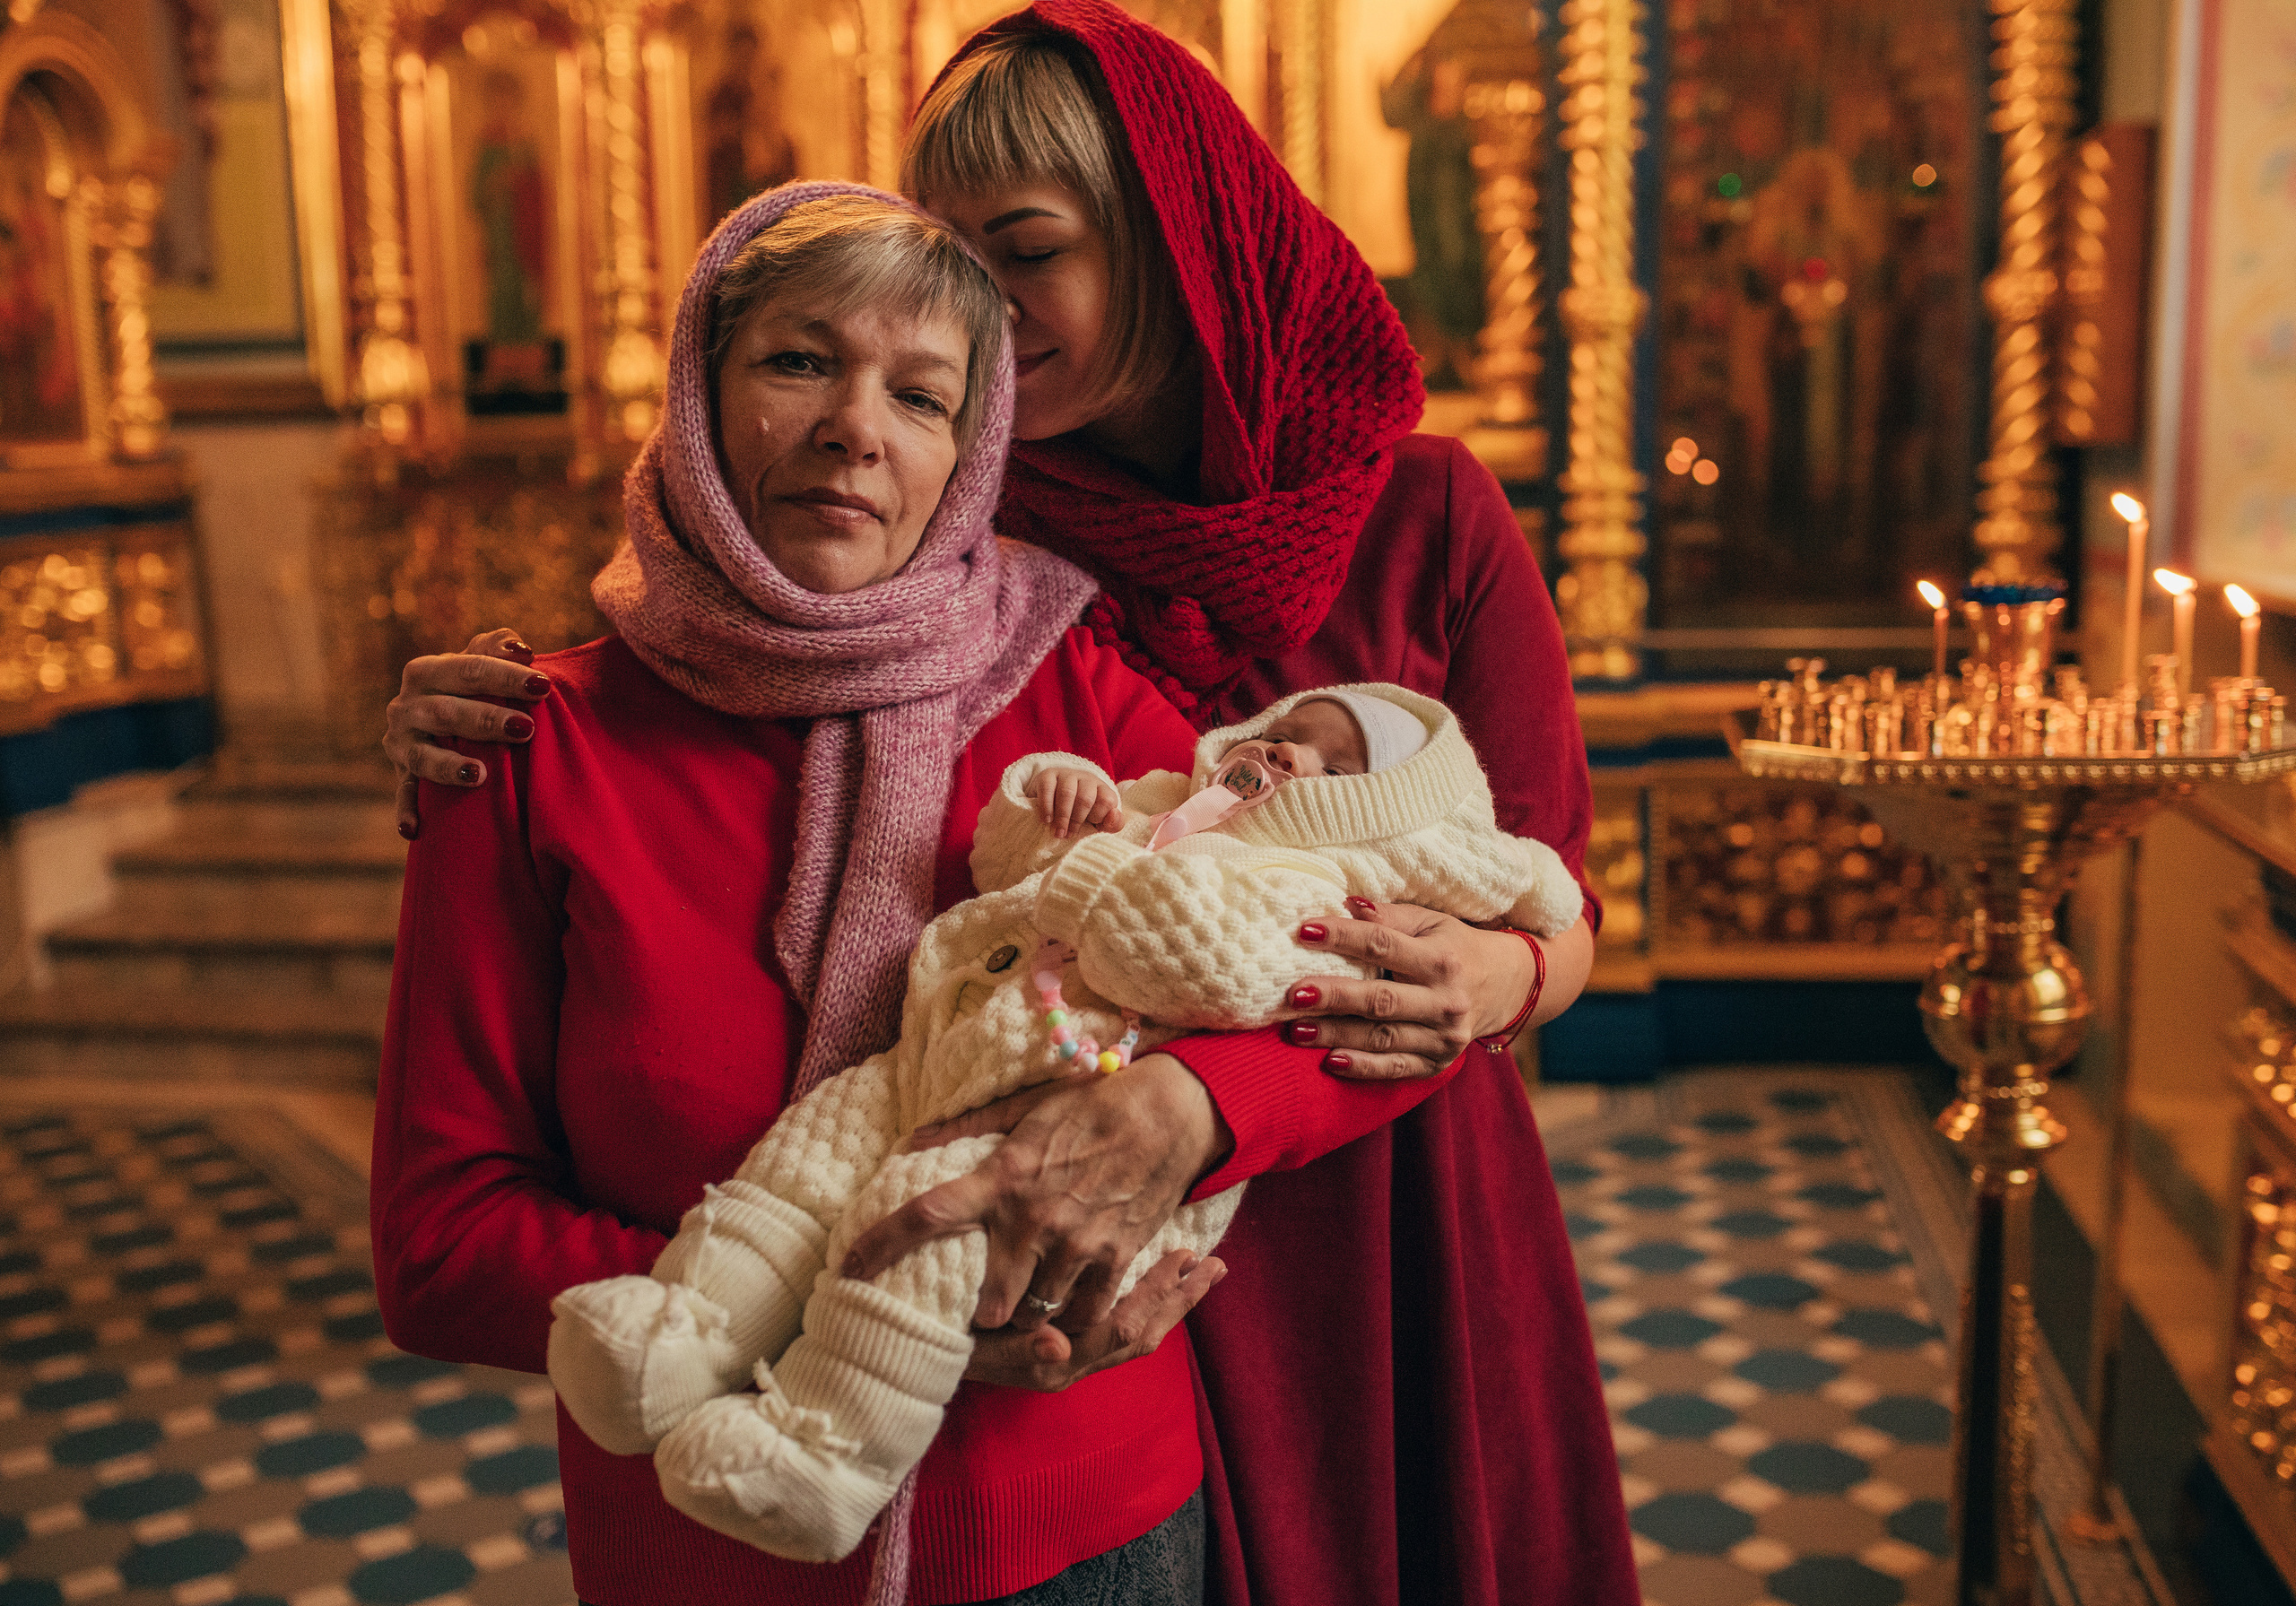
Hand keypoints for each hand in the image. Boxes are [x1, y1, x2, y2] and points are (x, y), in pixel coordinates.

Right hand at [385, 628, 552, 838]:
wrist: (441, 719)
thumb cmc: (471, 687)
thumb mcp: (480, 663)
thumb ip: (497, 649)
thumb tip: (519, 649)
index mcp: (425, 671)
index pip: (466, 669)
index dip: (504, 676)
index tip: (542, 685)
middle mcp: (405, 706)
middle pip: (445, 711)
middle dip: (486, 719)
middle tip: (526, 728)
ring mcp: (401, 743)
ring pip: (422, 756)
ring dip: (449, 766)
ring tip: (481, 775)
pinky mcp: (402, 775)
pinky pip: (404, 795)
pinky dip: (407, 811)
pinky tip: (413, 830)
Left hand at [844, 1054, 1231, 1334]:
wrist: (1170, 1111)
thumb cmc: (1093, 1104)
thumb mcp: (1024, 1106)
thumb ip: (966, 1128)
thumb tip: (913, 1141)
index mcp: (1003, 1178)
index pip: (927, 1214)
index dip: (880, 1244)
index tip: (848, 1269)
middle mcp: (1034, 1218)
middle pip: (986, 1300)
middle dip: (977, 1311)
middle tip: (970, 1310)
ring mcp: (1077, 1242)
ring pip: (1034, 1312)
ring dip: (1024, 1316)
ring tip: (1018, 1311)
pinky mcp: (1116, 1257)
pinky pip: (1084, 1313)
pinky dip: (1071, 1317)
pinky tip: (1065, 1306)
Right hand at [962, 1249, 1224, 1390]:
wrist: (915, 1366)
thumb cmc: (941, 1343)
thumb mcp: (974, 1349)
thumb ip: (1017, 1350)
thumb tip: (1058, 1348)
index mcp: (1056, 1361)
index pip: (1123, 1327)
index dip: (1158, 1294)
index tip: (1188, 1256)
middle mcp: (1070, 1366)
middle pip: (1141, 1331)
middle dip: (1178, 1298)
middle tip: (1213, 1263)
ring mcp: (1070, 1361)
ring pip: (1136, 1335)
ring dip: (1171, 1304)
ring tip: (1203, 1269)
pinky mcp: (1065, 1353)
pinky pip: (1118, 1333)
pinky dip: (1146, 1307)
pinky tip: (1162, 1282)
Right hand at [1031, 767, 1123, 838]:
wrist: (1055, 796)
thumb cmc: (1082, 814)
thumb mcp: (1099, 822)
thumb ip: (1112, 824)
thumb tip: (1114, 814)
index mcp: (1103, 790)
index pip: (1107, 801)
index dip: (1099, 817)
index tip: (1090, 827)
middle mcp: (1087, 779)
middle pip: (1086, 798)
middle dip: (1076, 820)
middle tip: (1067, 835)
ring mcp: (1067, 775)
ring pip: (1067, 792)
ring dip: (1062, 816)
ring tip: (1058, 832)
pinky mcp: (1049, 775)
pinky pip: (1048, 788)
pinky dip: (1046, 806)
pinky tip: (1047, 820)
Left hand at [1280, 900, 1592, 1079]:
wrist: (1503, 986)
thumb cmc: (1454, 947)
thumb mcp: (1431, 923)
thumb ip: (1390, 917)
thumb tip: (1348, 904)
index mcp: (1442, 960)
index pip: (1384, 946)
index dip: (1344, 937)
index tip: (1304, 931)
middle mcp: (1446, 1002)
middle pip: (1381, 1000)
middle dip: (1335, 997)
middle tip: (1294, 994)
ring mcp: (1443, 1038)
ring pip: (1383, 1038)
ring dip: (1337, 1035)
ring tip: (1296, 1030)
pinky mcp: (1438, 1064)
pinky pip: (1396, 1069)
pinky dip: (1363, 1068)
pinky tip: (1330, 1062)